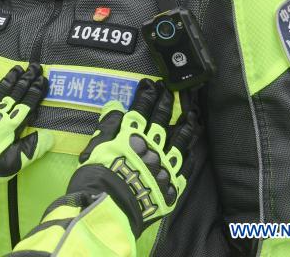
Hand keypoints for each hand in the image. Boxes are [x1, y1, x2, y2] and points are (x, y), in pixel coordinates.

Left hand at [0, 63, 53, 192]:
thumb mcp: (11, 163)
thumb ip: (30, 149)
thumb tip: (50, 136)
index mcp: (9, 125)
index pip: (26, 104)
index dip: (35, 92)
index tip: (43, 79)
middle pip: (14, 93)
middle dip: (26, 79)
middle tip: (34, 66)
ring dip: (10, 79)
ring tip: (17, 68)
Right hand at [67, 79, 199, 235]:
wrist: (112, 207)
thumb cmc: (98, 176)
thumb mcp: (96, 146)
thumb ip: (108, 126)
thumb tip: (115, 106)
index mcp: (131, 135)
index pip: (141, 110)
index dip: (147, 96)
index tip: (152, 83)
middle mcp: (151, 146)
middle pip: (162, 120)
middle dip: (167, 104)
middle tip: (172, 91)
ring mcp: (164, 165)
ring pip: (180, 141)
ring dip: (186, 126)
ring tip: (193, 115)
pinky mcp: (172, 185)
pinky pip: (185, 167)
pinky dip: (189, 156)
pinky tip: (193, 150)